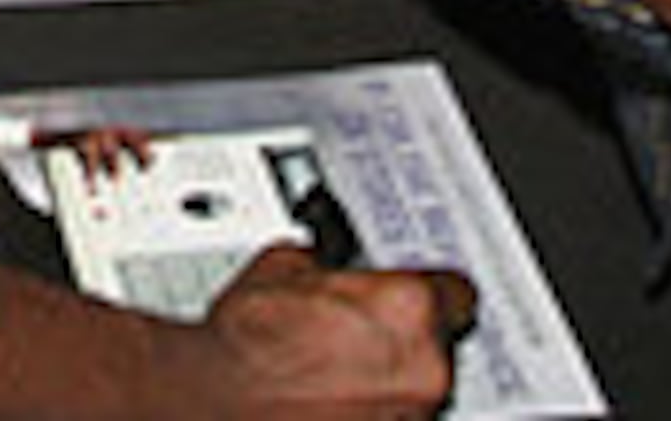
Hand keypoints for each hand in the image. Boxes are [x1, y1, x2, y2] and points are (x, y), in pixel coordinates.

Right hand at [191, 242, 475, 415]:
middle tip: (357, 338)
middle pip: (439, 347)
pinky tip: (330, 402)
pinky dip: (368, 412)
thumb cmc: (247, 347)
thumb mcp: (284, 264)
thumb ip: (328, 264)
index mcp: (410, 306)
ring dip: (386, 383)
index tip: (411, 298)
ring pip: (415, 391)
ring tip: (335, 375)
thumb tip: (326, 266)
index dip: (425, 293)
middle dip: (400, 341)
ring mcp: (410, 418)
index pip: (455, 291)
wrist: (214, 402)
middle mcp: (425, 368)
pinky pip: (389, 420)